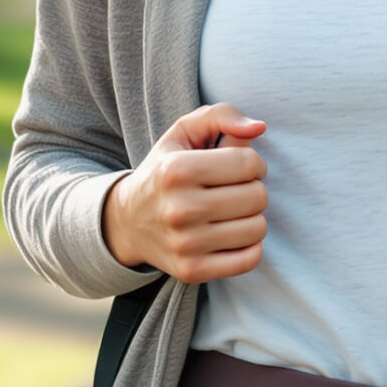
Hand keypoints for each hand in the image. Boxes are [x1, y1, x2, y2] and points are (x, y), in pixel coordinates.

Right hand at [102, 102, 268, 282]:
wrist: (128, 221)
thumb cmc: (165, 170)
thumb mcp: (183, 133)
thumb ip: (221, 115)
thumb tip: (259, 127)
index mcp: (176, 170)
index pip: (249, 163)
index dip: (253, 162)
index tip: (240, 166)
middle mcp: (179, 209)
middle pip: (257, 196)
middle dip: (253, 188)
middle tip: (234, 190)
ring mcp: (185, 244)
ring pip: (257, 228)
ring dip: (252, 217)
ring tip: (232, 211)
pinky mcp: (192, 271)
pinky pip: (249, 259)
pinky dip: (249, 246)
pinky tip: (231, 234)